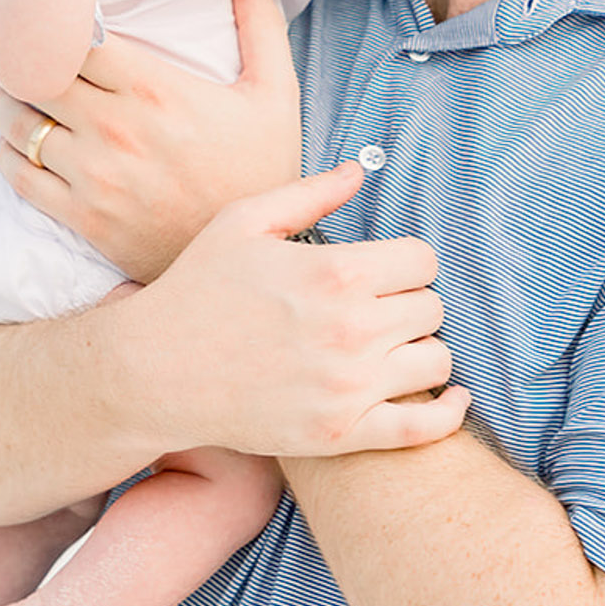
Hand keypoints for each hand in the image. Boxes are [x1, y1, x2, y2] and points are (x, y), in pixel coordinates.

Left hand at [0, 0, 301, 280]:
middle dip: (25, 58)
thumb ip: (260, 27)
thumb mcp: (275, 95)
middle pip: (36, 73)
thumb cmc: (262, 171)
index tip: (58, 16)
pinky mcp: (82, 217)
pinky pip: (20, 175)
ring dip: (7, 102)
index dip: (59, 20)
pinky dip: (10, 154)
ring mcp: (95, 175)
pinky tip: (20, 143)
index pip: (77, 35)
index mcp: (156, 89)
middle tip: (24, 51)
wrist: (250, 261)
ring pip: (18, 122)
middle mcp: (117, 128)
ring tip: (13, 92)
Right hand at [114, 165, 466, 458]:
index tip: (383, 270)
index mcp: (334, 272)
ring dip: (420, 349)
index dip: (406, 261)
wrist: (155, 373)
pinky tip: (450, 400)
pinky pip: (424, 428)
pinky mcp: (341, 434)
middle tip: (378, 308)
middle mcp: (350, 329)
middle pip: (432, 307)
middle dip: (410, 301)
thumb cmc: (196, 289)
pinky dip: (448, 414)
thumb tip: (360, 171)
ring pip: (436, 360)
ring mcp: (348, 387)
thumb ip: (309, 194)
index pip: (423, 259)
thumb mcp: (243, 223)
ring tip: (390, 347)